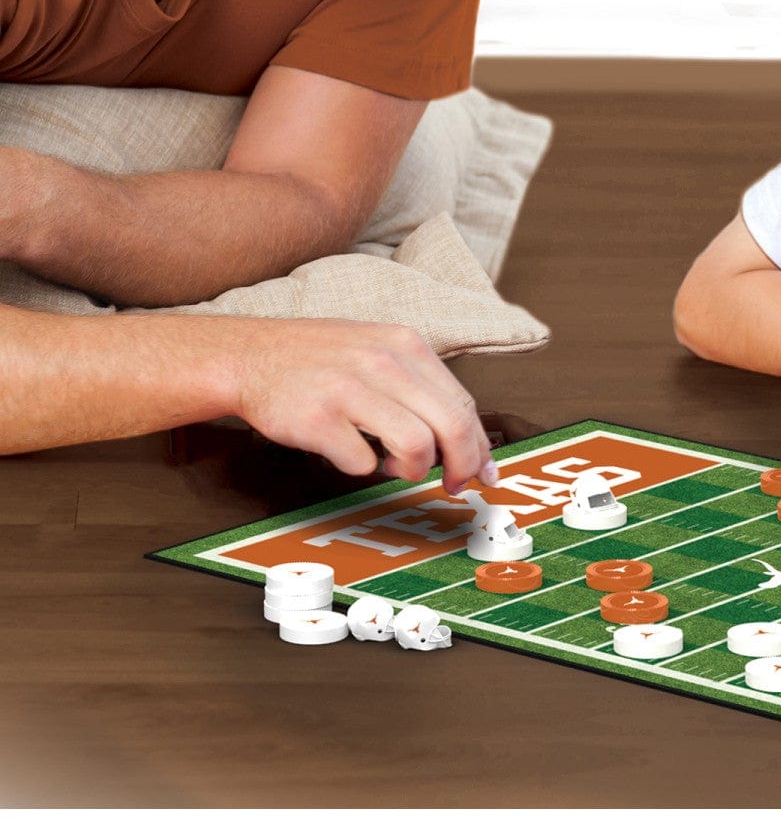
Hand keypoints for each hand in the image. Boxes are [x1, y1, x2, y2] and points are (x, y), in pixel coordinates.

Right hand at [225, 318, 501, 492]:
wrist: (249, 356)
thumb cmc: (320, 360)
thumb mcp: (379, 350)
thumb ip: (421, 387)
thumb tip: (467, 439)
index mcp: (405, 345)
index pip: (462, 403)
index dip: (478, 446)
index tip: (481, 472)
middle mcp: (383, 362)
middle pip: (451, 425)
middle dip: (462, 465)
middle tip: (453, 485)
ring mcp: (350, 389)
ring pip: (417, 446)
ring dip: (412, 470)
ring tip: (393, 467)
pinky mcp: (318, 419)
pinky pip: (362, 463)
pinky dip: (362, 469)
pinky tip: (352, 455)